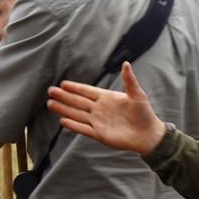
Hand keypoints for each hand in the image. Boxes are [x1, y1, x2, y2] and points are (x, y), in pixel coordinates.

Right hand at [47, 61, 167, 154]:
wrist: (148, 135)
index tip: (63, 83)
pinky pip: (83, 129)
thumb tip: (126, 63)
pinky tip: (62, 121)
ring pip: (77, 114)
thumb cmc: (144, 113)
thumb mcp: (137, 94)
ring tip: (50, 104)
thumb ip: (129, 80)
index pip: (87, 91)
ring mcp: (98, 122)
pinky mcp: (99, 134)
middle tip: (50, 91)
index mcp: (107, 98)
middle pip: (78, 101)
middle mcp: (99, 109)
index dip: (75, 87)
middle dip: (64, 96)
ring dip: (64, 109)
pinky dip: (73, 125)